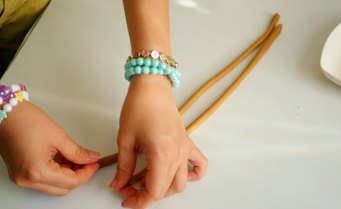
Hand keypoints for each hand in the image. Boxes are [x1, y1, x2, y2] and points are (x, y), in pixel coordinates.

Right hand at [0, 102, 99, 194]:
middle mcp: (27, 179)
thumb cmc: (24, 120)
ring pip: (53, 186)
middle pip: (62, 188)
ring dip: (67, 174)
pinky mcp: (19, 173)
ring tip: (75, 157)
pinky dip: (55, 172)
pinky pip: (43, 180)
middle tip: (88, 161)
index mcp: (37, 171)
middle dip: (78, 175)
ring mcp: (21, 178)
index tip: (94, 163)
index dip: (86, 173)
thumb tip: (91, 158)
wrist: (4, 112)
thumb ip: (77, 151)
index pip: (71, 182)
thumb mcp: (58, 136)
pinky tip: (63, 158)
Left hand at [110, 75, 207, 208]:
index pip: (155, 190)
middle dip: (146, 195)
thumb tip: (119, 183)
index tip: (127, 200)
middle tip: (129, 189)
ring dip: (165, 188)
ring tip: (148, 182)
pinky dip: (193, 175)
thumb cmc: (139, 107)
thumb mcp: (125, 139)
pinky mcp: (187, 143)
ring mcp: (184, 149)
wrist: (152, 89)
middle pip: (166, 189)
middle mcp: (177, 154)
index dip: (139, 201)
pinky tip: (179, 174)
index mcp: (162, 154)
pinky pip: (199, 164)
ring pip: (181, 182)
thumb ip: (124, 166)